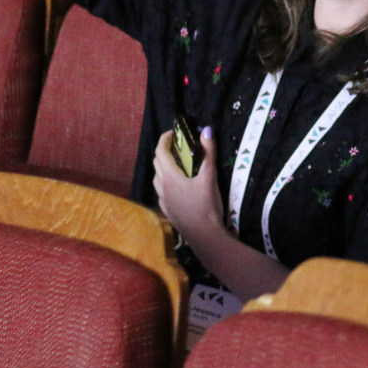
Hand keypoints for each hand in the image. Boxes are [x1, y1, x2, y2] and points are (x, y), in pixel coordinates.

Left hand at [153, 125, 225, 247]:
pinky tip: (179, 186)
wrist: (204, 236)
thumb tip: (206, 130)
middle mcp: (162, 187)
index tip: (174, 132)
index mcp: (170, 177)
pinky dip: (167, 182)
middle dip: (165, 152)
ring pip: (158, 178)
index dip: (165, 139)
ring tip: (179, 165)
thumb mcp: (210, 178)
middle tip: (179, 147)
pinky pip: (162, 191)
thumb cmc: (206, 205)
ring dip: (165, 167)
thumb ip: (208, 153)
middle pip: (158, 164)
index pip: (161, 152)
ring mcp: (163, 200)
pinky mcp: (168, 210)